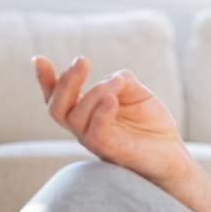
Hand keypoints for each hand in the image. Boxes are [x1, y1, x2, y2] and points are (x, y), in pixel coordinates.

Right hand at [32, 55, 192, 187]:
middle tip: (81, 60)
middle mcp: (84, 127)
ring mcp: (95, 141)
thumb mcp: (137, 93)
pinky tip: (112, 99)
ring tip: (116, 82)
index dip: (46, 80)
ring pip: (74, 118)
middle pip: (57, 107)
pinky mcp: (110, 151)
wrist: (172, 152)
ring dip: (93, 93)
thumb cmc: (151, 123)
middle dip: (65, 82)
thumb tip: (112, 78)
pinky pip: (95, 134)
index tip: (38, 59)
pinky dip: (101, 113)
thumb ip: (121, 81)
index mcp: (87, 112)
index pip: (58, 97)